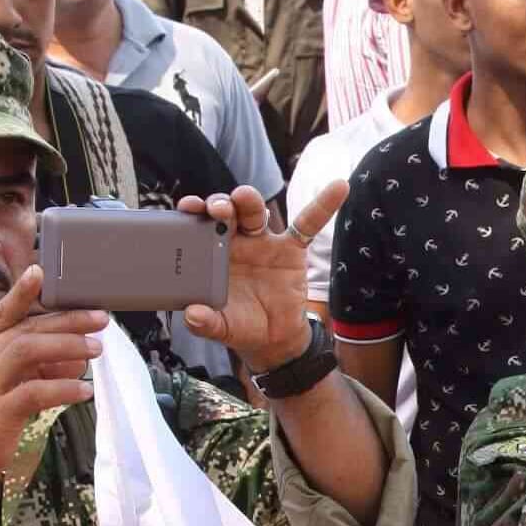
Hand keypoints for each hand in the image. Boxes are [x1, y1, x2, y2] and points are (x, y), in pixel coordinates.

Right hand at [0, 265, 105, 496]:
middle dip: (67, 320)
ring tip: (96, 350)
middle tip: (100, 319)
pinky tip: (84, 391)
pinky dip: (63, 389)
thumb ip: (37, 369)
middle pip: (27, 329)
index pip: (3, 313)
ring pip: (28, 351)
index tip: (40, 270)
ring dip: (67, 347)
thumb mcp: (5, 385)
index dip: (21, 292)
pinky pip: (34, 392)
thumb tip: (75, 360)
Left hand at [181, 182, 339, 374]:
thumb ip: (206, 323)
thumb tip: (193, 316)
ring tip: (244, 197)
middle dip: (221, 204)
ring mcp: (264, 243)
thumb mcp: (222, 327)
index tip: (187, 207)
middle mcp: (236, 242)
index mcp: (213, 255)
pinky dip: (323, 205)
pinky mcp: (292, 249)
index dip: (194, 213)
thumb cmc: (242, 325)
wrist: (274, 339)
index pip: (200, 226)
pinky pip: (308, 223)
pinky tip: (338, 187)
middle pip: (227, 212)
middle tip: (217, 208)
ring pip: (255, 212)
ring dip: (249, 200)